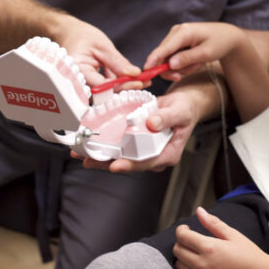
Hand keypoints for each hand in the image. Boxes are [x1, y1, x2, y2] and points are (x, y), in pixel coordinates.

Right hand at [51, 16, 138, 87]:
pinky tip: (132, 79)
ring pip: (107, 93)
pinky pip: (105, 89)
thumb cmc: (82, 37)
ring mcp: (84, 86)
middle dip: (125, 89)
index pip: (102, 86)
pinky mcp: (90, 85)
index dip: (121, 86)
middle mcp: (79, 83)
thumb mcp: (103, 46)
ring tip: (142, 81)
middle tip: (143, 83)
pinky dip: (118, 84)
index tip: (138, 82)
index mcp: (78, 72)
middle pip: (105, 94)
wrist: (69, 34)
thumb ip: (117, 62)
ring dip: (124, 87)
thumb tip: (134, 74)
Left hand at [78, 75, 208, 172]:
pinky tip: (91, 143)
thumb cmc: (186, 108)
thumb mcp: (180, 111)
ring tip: (82, 154)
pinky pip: (120, 145)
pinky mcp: (137, 141)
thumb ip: (167, 117)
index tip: (116, 165)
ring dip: (102, 156)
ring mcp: (144, 149)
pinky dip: (106, 144)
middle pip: (130, 162)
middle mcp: (154, 155)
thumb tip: (152, 123)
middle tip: (89, 160)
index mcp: (168, 153)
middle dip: (108, 163)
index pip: (148, 162)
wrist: (183, 103)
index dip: (131, 165)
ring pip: (122, 156)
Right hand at [144, 22, 245, 82]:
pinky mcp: (176, 42)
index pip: (164, 48)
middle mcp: (176, 32)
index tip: (146, 69)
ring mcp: (175, 37)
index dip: (154, 59)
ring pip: (168, 59)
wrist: (227, 37)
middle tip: (190, 71)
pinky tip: (196, 61)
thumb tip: (170, 65)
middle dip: (175, 68)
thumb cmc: (219, 43)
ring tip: (199, 62)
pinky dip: (183, 64)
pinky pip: (173, 58)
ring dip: (182, 67)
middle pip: (163, 55)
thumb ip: (187, 59)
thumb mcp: (206, 53)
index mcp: (183, 32)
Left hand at [173, 207, 268, 268]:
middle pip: (178, 251)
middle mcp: (202, 265)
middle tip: (192, 240)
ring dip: (184, 258)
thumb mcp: (233, 235)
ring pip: (180, 267)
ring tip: (197, 254)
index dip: (181, 230)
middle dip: (182, 243)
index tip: (186, 229)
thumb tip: (199, 211)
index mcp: (209, 248)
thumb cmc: (250, 255)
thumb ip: (213, 223)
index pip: (182, 236)